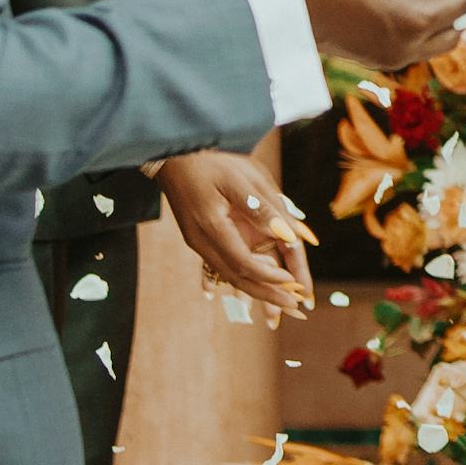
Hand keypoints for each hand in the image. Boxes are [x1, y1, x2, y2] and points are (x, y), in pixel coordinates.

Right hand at [156, 148, 313, 303]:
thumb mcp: (238, 178)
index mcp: (211, 227)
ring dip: (257, 290)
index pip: (244, 263)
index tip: (292, 283)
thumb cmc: (209, 161)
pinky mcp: (200, 239)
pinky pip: (223, 266)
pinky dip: (245, 278)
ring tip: (282, 304)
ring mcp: (198, 242)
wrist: (171, 155)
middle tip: (295, 309)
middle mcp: (202, 241)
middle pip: (237, 277)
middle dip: (267, 295)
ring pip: (230, 275)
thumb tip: (288, 234)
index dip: (269, 277)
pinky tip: (258, 287)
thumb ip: (261, 207)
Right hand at [289, 0, 465, 73]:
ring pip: (430, 45)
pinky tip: (402, 0)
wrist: (280, 5)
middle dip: (458, 4)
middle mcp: (406, 48)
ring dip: (436, 19)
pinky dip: (414, 27)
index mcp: (413, 21)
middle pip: (452, 33)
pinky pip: (407, 47)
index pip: (460, 2)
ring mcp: (387, 58)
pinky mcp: (370, 59)